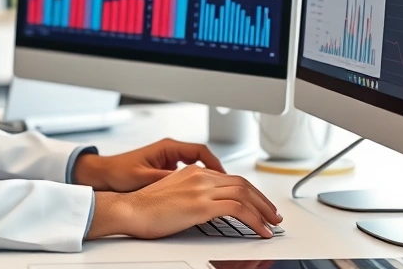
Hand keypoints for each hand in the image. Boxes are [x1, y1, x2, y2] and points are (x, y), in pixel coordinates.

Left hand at [73, 138, 224, 191]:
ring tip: (216, 193)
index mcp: (167, 147)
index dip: (216, 164)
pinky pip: (187, 174)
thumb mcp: (145, 178)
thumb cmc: (119, 173)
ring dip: (206, 178)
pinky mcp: (164, 170)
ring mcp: (167, 160)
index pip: (201, 151)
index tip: (225, 177)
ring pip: (195, 167)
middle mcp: (169, 151)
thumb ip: (167, 179)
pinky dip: (195, 184)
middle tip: (227, 188)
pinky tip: (198, 197)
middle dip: (215, 173)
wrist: (102, 175)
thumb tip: (189, 185)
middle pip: (202, 158)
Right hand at [86, 164, 281, 240]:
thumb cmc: (144, 207)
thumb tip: (208, 208)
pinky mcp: (201, 205)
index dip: (249, 192)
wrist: (129, 209)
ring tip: (271, 224)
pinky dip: (255, 220)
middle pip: (242, 184)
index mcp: (193, 172)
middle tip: (272, 214)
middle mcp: (199, 176)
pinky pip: (238, 210)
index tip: (258, 204)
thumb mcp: (172, 194)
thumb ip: (191, 194)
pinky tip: (260, 230)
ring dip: (263, 211)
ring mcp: (201, 189)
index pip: (230, 178)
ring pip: (244, 194)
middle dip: (262, 200)